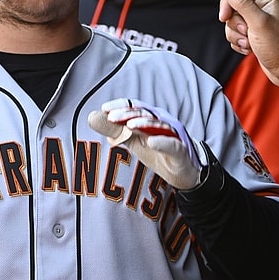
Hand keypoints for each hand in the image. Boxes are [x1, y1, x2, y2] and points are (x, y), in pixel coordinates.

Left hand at [88, 99, 204, 190]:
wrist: (184, 173)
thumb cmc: (160, 153)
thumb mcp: (135, 142)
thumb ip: (116, 131)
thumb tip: (94, 119)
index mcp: (150, 119)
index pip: (135, 108)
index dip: (120, 106)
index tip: (104, 108)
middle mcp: (163, 122)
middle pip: (145, 113)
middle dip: (127, 114)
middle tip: (111, 117)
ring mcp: (173, 135)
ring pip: (158, 125)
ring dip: (144, 124)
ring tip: (129, 125)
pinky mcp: (180, 150)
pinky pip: (172, 144)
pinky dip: (162, 142)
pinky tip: (151, 142)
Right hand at [219, 0, 278, 94]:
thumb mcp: (258, 23)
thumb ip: (242, 3)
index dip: (228, 4)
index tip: (224, 18)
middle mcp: (263, 6)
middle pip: (233, 7)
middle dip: (235, 24)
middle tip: (246, 32)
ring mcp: (258, 19)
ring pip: (232, 22)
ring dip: (237, 35)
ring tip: (249, 43)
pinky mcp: (254, 32)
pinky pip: (236, 33)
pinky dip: (239, 42)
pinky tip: (250, 48)